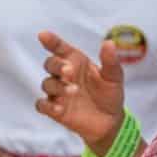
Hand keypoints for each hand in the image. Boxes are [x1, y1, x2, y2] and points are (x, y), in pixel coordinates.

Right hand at [36, 31, 125, 154]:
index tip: (43, 35)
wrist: (110, 121)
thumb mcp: (114, 77)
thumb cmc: (110, 94)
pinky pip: (42, 105)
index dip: (51, 41)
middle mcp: (64, 75)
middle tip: (70, 71)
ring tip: (74, 91)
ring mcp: (58, 92)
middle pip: (50, 64)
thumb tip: (109, 42)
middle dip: (57, 65)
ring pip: (47, 84)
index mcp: (77, 62)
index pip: (60, 48)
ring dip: (58, 86)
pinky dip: (48, 106)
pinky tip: (60, 109)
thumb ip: (110, 61)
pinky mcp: (55, 109)